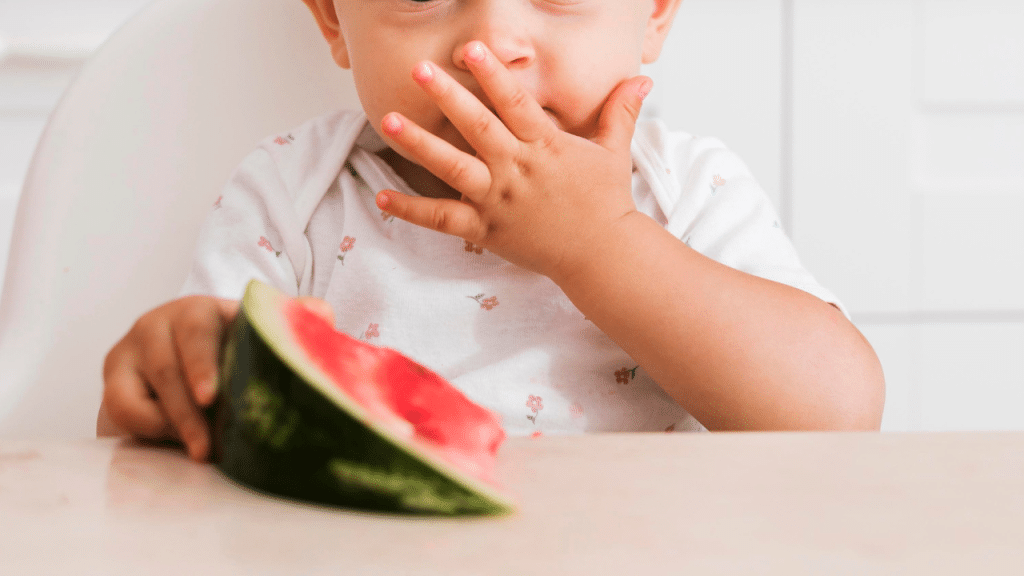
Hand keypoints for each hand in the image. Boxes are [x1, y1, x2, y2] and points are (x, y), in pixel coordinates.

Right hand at [101, 296, 335, 460]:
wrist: (181, 380)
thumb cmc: (230, 358)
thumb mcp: (256, 341)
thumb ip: (290, 325)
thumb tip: (321, 314)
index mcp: (202, 311)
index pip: (199, 328)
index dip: (203, 363)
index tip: (211, 397)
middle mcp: (162, 323)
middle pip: (169, 363)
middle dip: (188, 407)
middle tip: (206, 443)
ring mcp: (132, 350)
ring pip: (146, 391)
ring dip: (175, 424)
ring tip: (202, 452)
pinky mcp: (113, 380)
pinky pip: (122, 406)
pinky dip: (148, 428)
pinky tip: (174, 442)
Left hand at [375, 41, 651, 281]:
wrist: (602, 255)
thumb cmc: (605, 202)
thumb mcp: (613, 152)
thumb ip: (619, 113)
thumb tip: (642, 79)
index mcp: (544, 146)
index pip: (514, 103)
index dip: (492, 74)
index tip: (469, 49)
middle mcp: (517, 170)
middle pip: (476, 127)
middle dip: (446, 96)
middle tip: (418, 69)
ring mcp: (497, 201)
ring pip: (452, 168)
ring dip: (419, 144)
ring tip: (388, 120)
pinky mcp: (485, 230)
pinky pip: (442, 219)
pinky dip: (412, 211)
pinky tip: (383, 197)